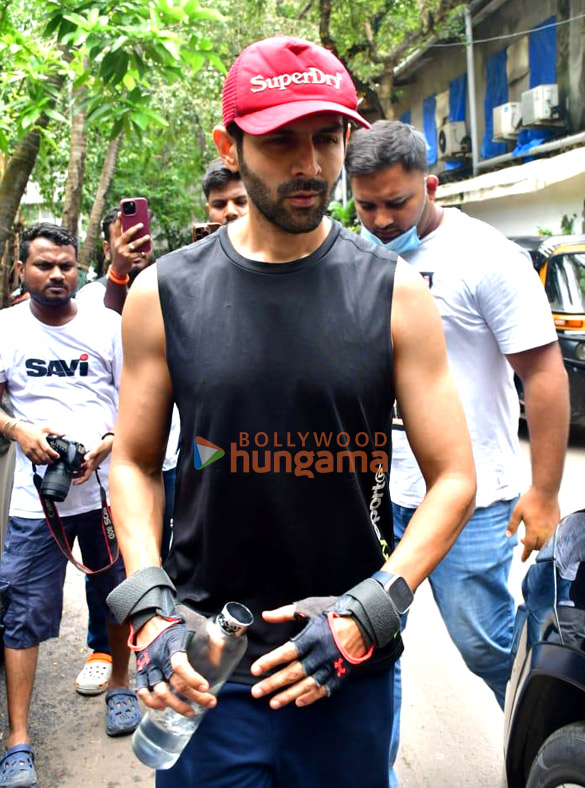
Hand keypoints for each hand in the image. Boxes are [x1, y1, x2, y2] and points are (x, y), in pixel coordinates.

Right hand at [13, 423, 61, 464]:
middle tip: (53, 461)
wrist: (19, 431)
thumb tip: (64, 434)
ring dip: (44, 463)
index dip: (53, 454)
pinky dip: (37, 463)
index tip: (57, 456)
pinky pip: (32, 460)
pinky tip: (41, 462)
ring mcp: (30, 450)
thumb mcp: (44, 428)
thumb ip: (55, 432)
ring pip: (38, 460)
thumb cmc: (32, 429)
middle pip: (43, 457)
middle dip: (49, 461)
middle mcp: (34, 446)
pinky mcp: (26, 453)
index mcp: (40, 440)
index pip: (47, 449)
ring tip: (48, 462)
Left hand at [73, 435, 113, 484]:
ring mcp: (92, 462)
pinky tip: (74, 462)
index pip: (86, 476)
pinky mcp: (92, 459)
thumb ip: (92, 453)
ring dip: (77, 471)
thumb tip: (85, 458)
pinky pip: (84, 465)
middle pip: (83, 474)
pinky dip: (79, 465)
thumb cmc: (104, 446)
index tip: (74, 483)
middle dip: (76, 477)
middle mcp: (92, 465)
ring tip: (69, 470)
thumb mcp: (98, 449)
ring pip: (83, 470)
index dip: (80, 481)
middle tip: (68, 476)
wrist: (110, 443)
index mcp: (93, 465)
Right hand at [110, 214, 150, 276]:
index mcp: (115, 240)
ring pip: (134, 244)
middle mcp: (118, 244)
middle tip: (142, 224)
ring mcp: (122, 251)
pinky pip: (137, 254)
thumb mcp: (118, 245)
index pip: (116, 228)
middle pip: (126, 234)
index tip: (120, 213)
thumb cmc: (121, 254)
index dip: (118, 221)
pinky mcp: (127, 258)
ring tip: (148, 237)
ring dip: (142, 240)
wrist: (117, 268)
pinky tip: (145, 251)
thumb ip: (122, 237)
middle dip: (134, 229)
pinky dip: (142, 253)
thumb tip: (132, 228)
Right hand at [134, 616, 216, 716]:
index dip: (192, 678)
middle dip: (195, 697)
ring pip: (160, 693)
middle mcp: (159, 659)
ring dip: (176, 706)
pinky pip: (143, 692)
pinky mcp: (140, 672)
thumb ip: (205, 640)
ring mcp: (148, 668)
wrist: (147, 622)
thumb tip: (222, 647)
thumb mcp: (190, 628)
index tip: (206, 687)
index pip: (180, 665)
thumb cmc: (172, 627)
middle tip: (210, 703)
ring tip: (191, 712)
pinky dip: (152, 703)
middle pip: (176, 684)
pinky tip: (164, 707)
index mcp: (172, 647)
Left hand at [250, 604, 366, 709]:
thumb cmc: (333, 612)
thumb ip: (285, 613)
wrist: (364, 620)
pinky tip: (298, 702)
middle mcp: (322, 653)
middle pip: (294, 672)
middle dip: (274, 683)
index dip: (270, 662)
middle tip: (257, 692)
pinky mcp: (341, 673)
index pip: (287, 652)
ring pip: (308, 684)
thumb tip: (265, 615)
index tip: (255, 670)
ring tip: (273, 703)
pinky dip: (312, 697)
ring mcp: (332, 665)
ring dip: (289, 695)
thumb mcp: (309, 607)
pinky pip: (325, 689)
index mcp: (312, 636)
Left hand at [506, 486, 560, 560]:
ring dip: (538, 544)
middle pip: (538, 547)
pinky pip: (552, 536)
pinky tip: (539, 532)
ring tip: (530, 536)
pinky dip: (545, 539)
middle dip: (530, 547)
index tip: (522, 560)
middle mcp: (544, 531)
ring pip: (546, 543)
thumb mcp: (517, 512)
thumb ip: (512, 525)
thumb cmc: (530, 500)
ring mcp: (552, 527)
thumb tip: (507, 536)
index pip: (529, 546)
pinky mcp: (556, 523)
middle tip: (522, 540)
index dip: (525, 554)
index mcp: (533, 529)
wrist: (545, 491)